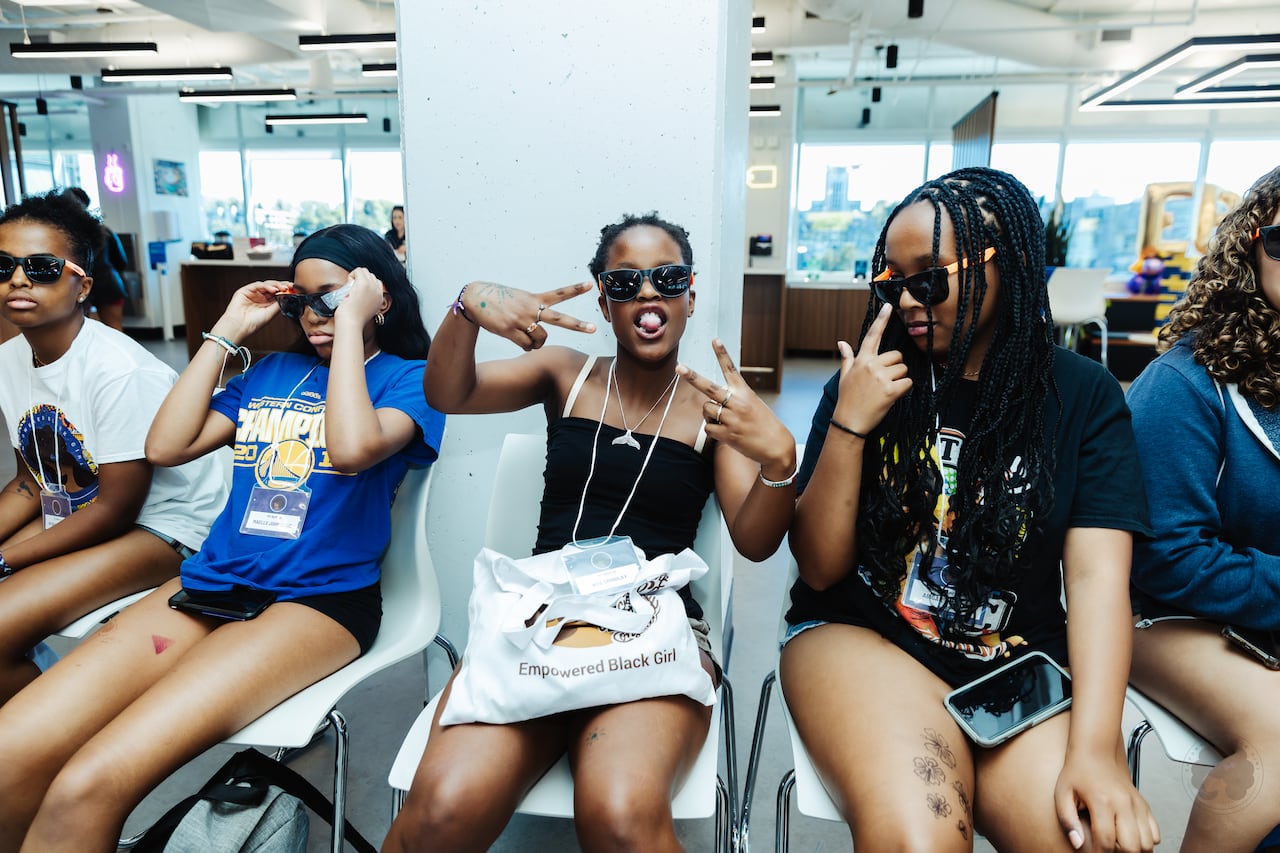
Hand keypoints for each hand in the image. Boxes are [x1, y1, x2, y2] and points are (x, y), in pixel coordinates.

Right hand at [210, 280, 289, 341]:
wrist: (239, 327)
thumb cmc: (253, 323)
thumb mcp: (270, 313)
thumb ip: (279, 304)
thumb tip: (288, 296)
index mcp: (266, 304)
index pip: (277, 293)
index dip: (285, 290)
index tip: (293, 289)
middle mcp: (260, 297)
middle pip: (273, 287)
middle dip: (282, 286)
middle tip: (289, 286)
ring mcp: (253, 293)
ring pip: (266, 284)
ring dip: (275, 285)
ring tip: (282, 289)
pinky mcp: (245, 291)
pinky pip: (257, 285)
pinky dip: (266, 286)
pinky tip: (272, 290)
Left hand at [334, 267, 385, 327]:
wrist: (351, 322)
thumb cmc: (354, 319)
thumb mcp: (365, 310)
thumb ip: (367, 300)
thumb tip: (359, 292)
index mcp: (380, 298)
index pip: (375, 283)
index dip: (365, 285)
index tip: (358, 293)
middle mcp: (378, 291)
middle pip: (370, 276)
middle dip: (360, 280)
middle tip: (352, 291)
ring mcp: (372, 286)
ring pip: (364, 271)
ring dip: (355, 277)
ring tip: (350, 289)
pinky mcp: (364, 283)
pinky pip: (358, 270)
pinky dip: (351, 276)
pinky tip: (348, 287)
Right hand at [461, 280, 596, 350]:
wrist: (474, 299)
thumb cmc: (497, 299)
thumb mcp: (518, 298)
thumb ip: (531, 310)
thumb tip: (537, 335)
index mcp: (533, 298)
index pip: (559, 293)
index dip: (575, 289)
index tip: (590, 284)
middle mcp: (530, 309)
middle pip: (559, 319)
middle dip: (577, 325)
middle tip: (593, 328)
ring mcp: (521, 320)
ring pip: (541, 340)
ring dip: (537, 343)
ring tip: (529, 339)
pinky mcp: (510, 331)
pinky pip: (526, 346)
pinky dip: (526, 347)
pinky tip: (520, 342)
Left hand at [678, 339, 795, 479]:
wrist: (777, 446)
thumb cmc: (764, 424)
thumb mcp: (753, 405)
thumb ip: (733, 401)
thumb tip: (711, 405)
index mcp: (744, 392)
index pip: (731, 369)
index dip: (722, 353)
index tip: (714, 339)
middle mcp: (737, 402)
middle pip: (709, 387)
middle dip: (692, 377)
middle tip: (679, 367)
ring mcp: (731, 418)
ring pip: (706, 410)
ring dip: (710, 415)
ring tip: (725, 421)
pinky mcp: (727, 434)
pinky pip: (708, 428)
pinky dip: (713, 430)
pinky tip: (726, 433)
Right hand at [831, 302, 912, 433]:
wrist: (849, 421)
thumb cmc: (847, 399)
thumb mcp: (845, 376)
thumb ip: (847, 358)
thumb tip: (841, 343)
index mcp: (861, 360)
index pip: (873, 335)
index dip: (882, 319)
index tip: (889, 306)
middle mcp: (871, 365)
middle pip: (897, 356)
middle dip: (895, 367)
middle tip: (884, 381)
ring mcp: (881, 377)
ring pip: (903, 370)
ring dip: (900, 379)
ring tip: (886, 390)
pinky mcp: (890, 390)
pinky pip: (908, 383)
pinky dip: (904, 390)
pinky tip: (892, 396)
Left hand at [1054, 754, 1159, 851]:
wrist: (1096, 753)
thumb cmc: (1078, 773)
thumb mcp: (1062, 794)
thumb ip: (1068, 821)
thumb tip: (1077, 844)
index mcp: (1102, 801)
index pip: (1106, 840)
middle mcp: (1124, 803)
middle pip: (1131, 846)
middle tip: (1107, 850)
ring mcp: (1137, 805)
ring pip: (1147, 843)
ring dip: (1134, 850)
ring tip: (1118, 846)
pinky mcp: (1145, 805)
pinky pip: (1155, 833)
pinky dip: (1146, 842)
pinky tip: (1130, 837)